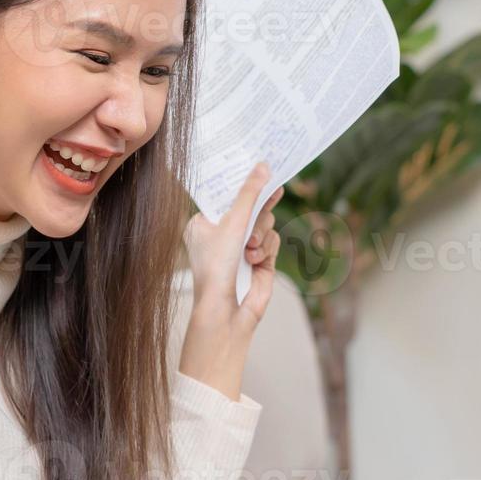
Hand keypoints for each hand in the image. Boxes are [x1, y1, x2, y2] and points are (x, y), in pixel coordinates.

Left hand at [178, 161, 283, 399]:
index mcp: (203, 223)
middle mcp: (221, 235)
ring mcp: (240, 248)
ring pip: (265, 223)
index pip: (226, 196)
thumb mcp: (233, 225)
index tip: (261, 166)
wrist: (225, 312)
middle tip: (277, 189)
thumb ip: (250, 195)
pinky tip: (256, 261)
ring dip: (261, 234)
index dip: (243, 183)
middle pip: (251, 208)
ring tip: (250, 249)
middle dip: (258, 211)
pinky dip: (266, 248)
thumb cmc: (216, 269)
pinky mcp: (258, 260)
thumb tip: (263, 166)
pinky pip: (272, 240)